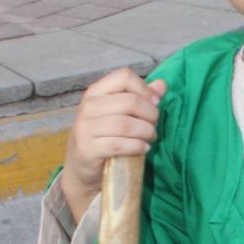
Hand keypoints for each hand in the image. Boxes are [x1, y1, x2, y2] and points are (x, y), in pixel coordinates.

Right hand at [61, 68, 166, 222]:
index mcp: (96, 92)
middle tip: (154, 125)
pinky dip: (137, 146)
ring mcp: (85, 128)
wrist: (81, 167)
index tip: (154, 103)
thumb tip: (162, 84)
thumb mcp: (119, 114)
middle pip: (130, 101)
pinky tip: (144, 148)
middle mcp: (88, 107)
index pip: (124, 77)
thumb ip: (140, 98)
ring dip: (146, 132)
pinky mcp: (88, 149)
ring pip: (126, 124)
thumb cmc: (103, 136)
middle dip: (150, 114)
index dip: (145, 89)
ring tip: (150, 137)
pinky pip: (119, 144)